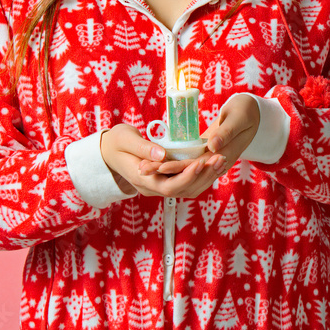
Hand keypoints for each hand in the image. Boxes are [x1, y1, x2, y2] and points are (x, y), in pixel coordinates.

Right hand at [100, 124, 227, 198]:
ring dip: (205, 176)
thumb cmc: (116, 142)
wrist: (108, 151)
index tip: (201, 162)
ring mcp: (158, 186)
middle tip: (219, 158)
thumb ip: (142, 148)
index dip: (187, 177)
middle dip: (203, 176)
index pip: (169, 187)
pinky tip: (212, 162)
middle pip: (183, 191)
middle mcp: (152, 188)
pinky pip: (186, 183)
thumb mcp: (125, 139)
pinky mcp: (165, 180)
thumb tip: (162, 154)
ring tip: (221, 159)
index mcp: (142, 180)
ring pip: (187, 189)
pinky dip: (200, 175)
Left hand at [135, 95, 260, 188]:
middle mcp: (216, 162)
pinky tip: (156, 160)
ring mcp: (211, 159)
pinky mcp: (206, 153)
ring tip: (144, 167)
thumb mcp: (238, 118)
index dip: (178, 168)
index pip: (198, 166)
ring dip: (166, 171)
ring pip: (186, 170)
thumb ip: (226, 132)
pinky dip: (172, 162)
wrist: (254, 113)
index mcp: (225, 155)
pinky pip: (188, 162)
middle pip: (188, 172)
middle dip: (165, 173)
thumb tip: (212, 146)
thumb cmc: (247, 111)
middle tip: (142, 170)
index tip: (159, 167)